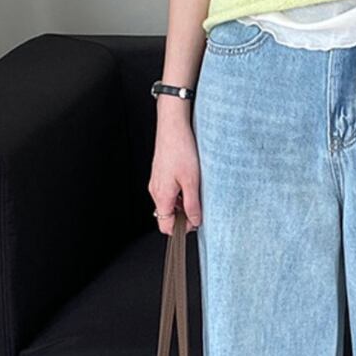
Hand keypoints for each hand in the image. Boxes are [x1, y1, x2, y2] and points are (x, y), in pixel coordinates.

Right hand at [149, 104, 201, 233]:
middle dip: (183, 216)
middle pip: (167, 215)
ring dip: (182, 203)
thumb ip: (192, 204)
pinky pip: (168, 191)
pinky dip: (179, 192)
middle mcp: (155, 191)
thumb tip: (195, 221)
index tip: (196, 223)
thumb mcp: (192, 181)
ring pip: (168, 203)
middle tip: (200, 207)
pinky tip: (191, 181)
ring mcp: (156, 182)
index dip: (182, 229)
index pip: (166, 226)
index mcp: (161, 196)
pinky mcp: (160, 174)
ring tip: (196, 191)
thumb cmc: (180, 149)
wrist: (173, 127)